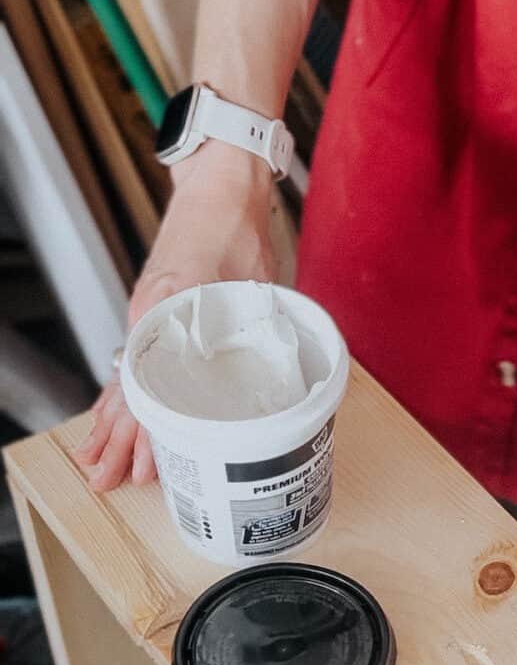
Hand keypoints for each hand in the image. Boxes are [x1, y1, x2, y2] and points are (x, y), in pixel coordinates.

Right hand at [75, 150, 275, 491]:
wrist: (223, 183)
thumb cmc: (239, 225)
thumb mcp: (253, 284)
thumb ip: (252, 331)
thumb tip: (268, 382)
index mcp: (167, 312)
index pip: (147, 388)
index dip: (144, 433)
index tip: (142, 467)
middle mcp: (149, 316)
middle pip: (127, 391)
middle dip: (117, 440)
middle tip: (106, 481)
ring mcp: (148, 314)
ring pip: (125, 380)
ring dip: (113, 424)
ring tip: (100, 463)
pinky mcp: (156, 312)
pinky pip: (135, 362)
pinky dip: (124, 394)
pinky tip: (118, 418)